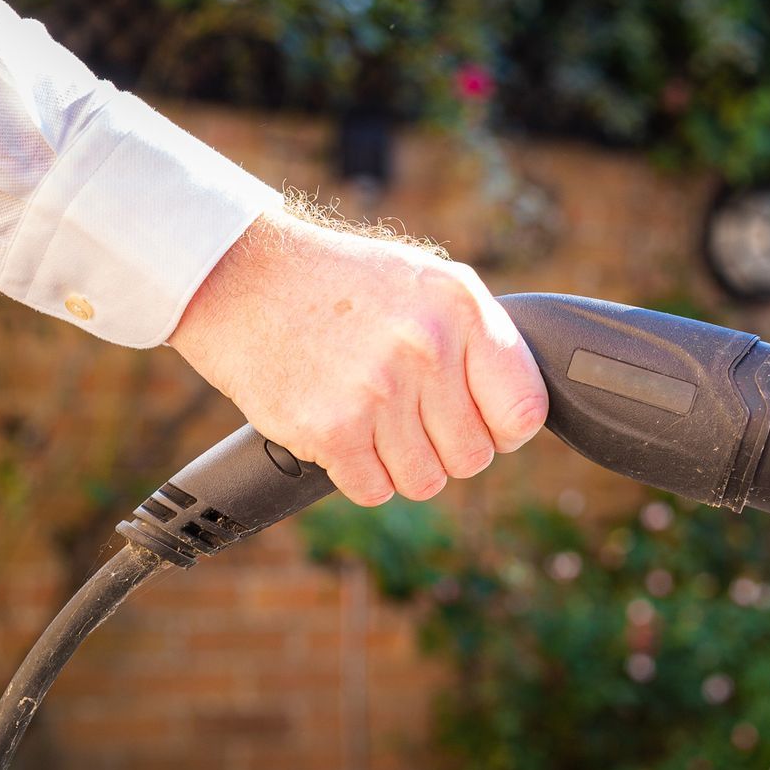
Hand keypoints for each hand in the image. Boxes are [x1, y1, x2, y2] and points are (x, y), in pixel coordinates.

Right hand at [168, 211, 547, 504]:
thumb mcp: (429, 283)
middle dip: (446, 448)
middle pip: (473, 458)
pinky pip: (374, 490)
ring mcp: (378, 392)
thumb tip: (522, 413)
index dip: (505, 429)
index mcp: (462, 309)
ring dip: (401, 464)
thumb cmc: (343, 285)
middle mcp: (425, 348)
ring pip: (425, 481)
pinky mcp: (330, 430)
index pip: (524, 411)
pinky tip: (344, 430)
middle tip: (412, 416)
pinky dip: (360, 473)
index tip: (482, 422)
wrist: (245, 278)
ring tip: (374, 418)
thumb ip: (481, 340)